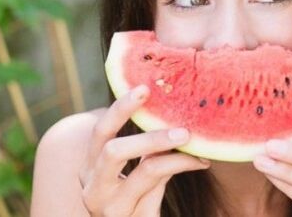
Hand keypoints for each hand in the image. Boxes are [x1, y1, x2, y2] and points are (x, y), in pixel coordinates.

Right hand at [78, 85, 210, 216]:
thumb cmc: (139, 206)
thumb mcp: (140, 176)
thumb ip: (148, 152)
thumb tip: (173, 114)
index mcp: (90, 169)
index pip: (100, 132)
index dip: (120, 108)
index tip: (144, 88)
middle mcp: (92, 188)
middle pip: (112, 149)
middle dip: (144, 128)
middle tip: (170, 114)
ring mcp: (108, 208)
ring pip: (144, 169)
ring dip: (169, 148)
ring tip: (189, 137)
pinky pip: (160, 186)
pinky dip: (181, 167)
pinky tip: (201, 161)